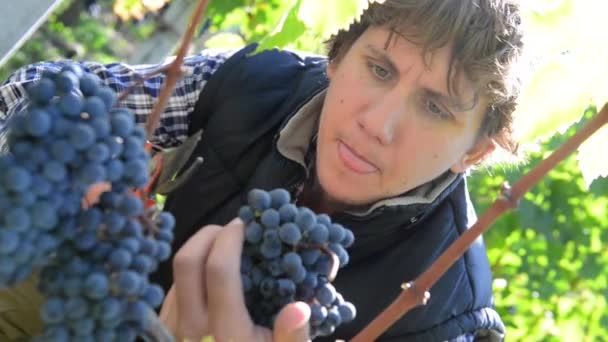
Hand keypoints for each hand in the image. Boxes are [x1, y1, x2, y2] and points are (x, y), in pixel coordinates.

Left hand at [159, 218, 310, 341]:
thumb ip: (292, 336)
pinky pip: (171, 290)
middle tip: (233, 229)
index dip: (231, 238)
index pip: (220, 271)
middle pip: (187, 262)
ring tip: (225, 248)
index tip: (246, 225)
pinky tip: (210, 276)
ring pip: (176, 275)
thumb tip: (298, 306)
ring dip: (199, 251)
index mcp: (226, 332)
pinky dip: (190, 273)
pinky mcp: (163, 331)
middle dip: (210, 234)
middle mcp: (192, 328)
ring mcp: (172, 329)